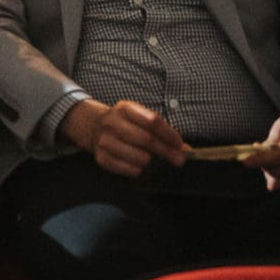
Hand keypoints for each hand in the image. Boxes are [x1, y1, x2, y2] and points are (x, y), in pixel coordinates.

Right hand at [62, 98, 185, 177]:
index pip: (152, 121)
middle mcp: (111, 122)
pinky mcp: (100, 157)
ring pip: (138, 157)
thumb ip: (162, 131)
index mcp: (124, 108)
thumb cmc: (125, 123)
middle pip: (146, 139)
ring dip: (151, 162)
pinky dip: (137, 170)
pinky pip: (126, 169)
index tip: (180, 145)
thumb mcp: (140, 118)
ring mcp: (104, 140)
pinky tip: (139, 166)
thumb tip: (185, 149)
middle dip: (166, 151)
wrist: (93, 126)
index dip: (169, 134)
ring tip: (153, 160)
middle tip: (178, 160)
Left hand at [245, 104, 279, 190]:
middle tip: (257, 151)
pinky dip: (275, 175)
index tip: (244, 161)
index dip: (261, 160)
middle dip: (263, 164)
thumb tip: (256, 155)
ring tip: (270, 156)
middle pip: (278, 174)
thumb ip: (271, 141)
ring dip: (269, 171)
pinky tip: (277, 162)